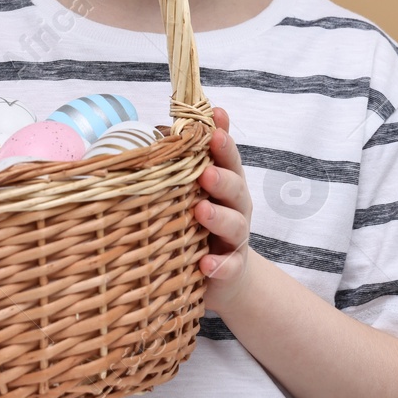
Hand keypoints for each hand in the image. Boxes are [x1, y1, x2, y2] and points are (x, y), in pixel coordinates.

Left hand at [194, 106, 255, 313]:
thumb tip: (162, 129)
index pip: (227, 157)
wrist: (225, 274)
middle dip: (221, 177)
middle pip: (235, 187)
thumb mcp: (196, 190)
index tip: (215, 122)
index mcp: (225, 183)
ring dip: (218, 217)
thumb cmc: (202, 221)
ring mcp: (235, 238)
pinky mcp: (231, 268)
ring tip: (201, 212)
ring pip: (234, 225)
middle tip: (205, 172)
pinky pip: (229, 267)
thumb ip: (185, 162)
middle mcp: (235, 207)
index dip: (223, 140)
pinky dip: (220, 265)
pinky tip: (207, 263)